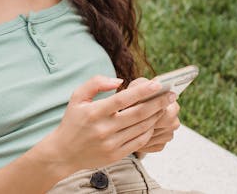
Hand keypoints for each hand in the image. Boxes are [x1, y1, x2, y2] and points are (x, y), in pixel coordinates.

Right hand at [38, 75, 172, 174]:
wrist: (64, 152)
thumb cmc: (73, 121)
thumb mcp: (77, 97)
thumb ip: (95, 83)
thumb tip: (119, 81)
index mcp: (94, 112)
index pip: (123, 99)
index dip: (142, 91)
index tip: (157, 84)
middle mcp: (104, 128)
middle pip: (138, 114)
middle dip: (158, 103)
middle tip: (172, 94)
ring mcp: (111, 143)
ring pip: (142, 127)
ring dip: (157, 116)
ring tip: (166, 106)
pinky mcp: (117, 154)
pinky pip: (139, 141)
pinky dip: (149, 130)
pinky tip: (154, 122)